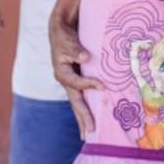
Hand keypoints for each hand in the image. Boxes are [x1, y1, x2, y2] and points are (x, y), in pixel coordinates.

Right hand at [48, 3, 100, 133]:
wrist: (61, 30)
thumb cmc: (64, 35)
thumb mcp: (67, 40)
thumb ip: (75, 49)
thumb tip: (85, 58)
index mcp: (61, 72)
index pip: (75, 83)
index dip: (88, 85)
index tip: (103, 86)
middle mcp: (66, 80)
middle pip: (75, 101)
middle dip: (83, 117)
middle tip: (90, 133)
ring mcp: (71, 82)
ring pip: (78, 102)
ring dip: (83, 117)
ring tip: (89, 133)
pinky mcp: (77, 79)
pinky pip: (83, 96)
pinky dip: (87, 106)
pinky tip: (94, 116)